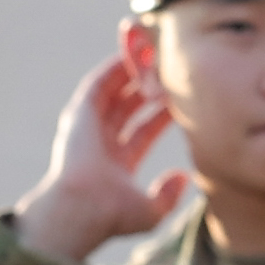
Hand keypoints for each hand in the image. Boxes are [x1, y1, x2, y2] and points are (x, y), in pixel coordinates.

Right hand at [11, 32, 194, 264]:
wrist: (83, 208)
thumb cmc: (112, 215)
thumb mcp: (150, 211)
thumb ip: (168, 195)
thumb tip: (183, 177)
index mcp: (116, 162)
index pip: (143, 129)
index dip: (161, 112)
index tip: (179, 97)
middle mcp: (101, 140)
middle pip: (128, 104)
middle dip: (147, 84)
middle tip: (168, 66)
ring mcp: (88, 125)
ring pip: (114, 89)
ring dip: (133, 68)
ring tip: (153, 48)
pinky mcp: (81, 111)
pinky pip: (101, 81)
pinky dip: (117, 64)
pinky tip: (136, 51)